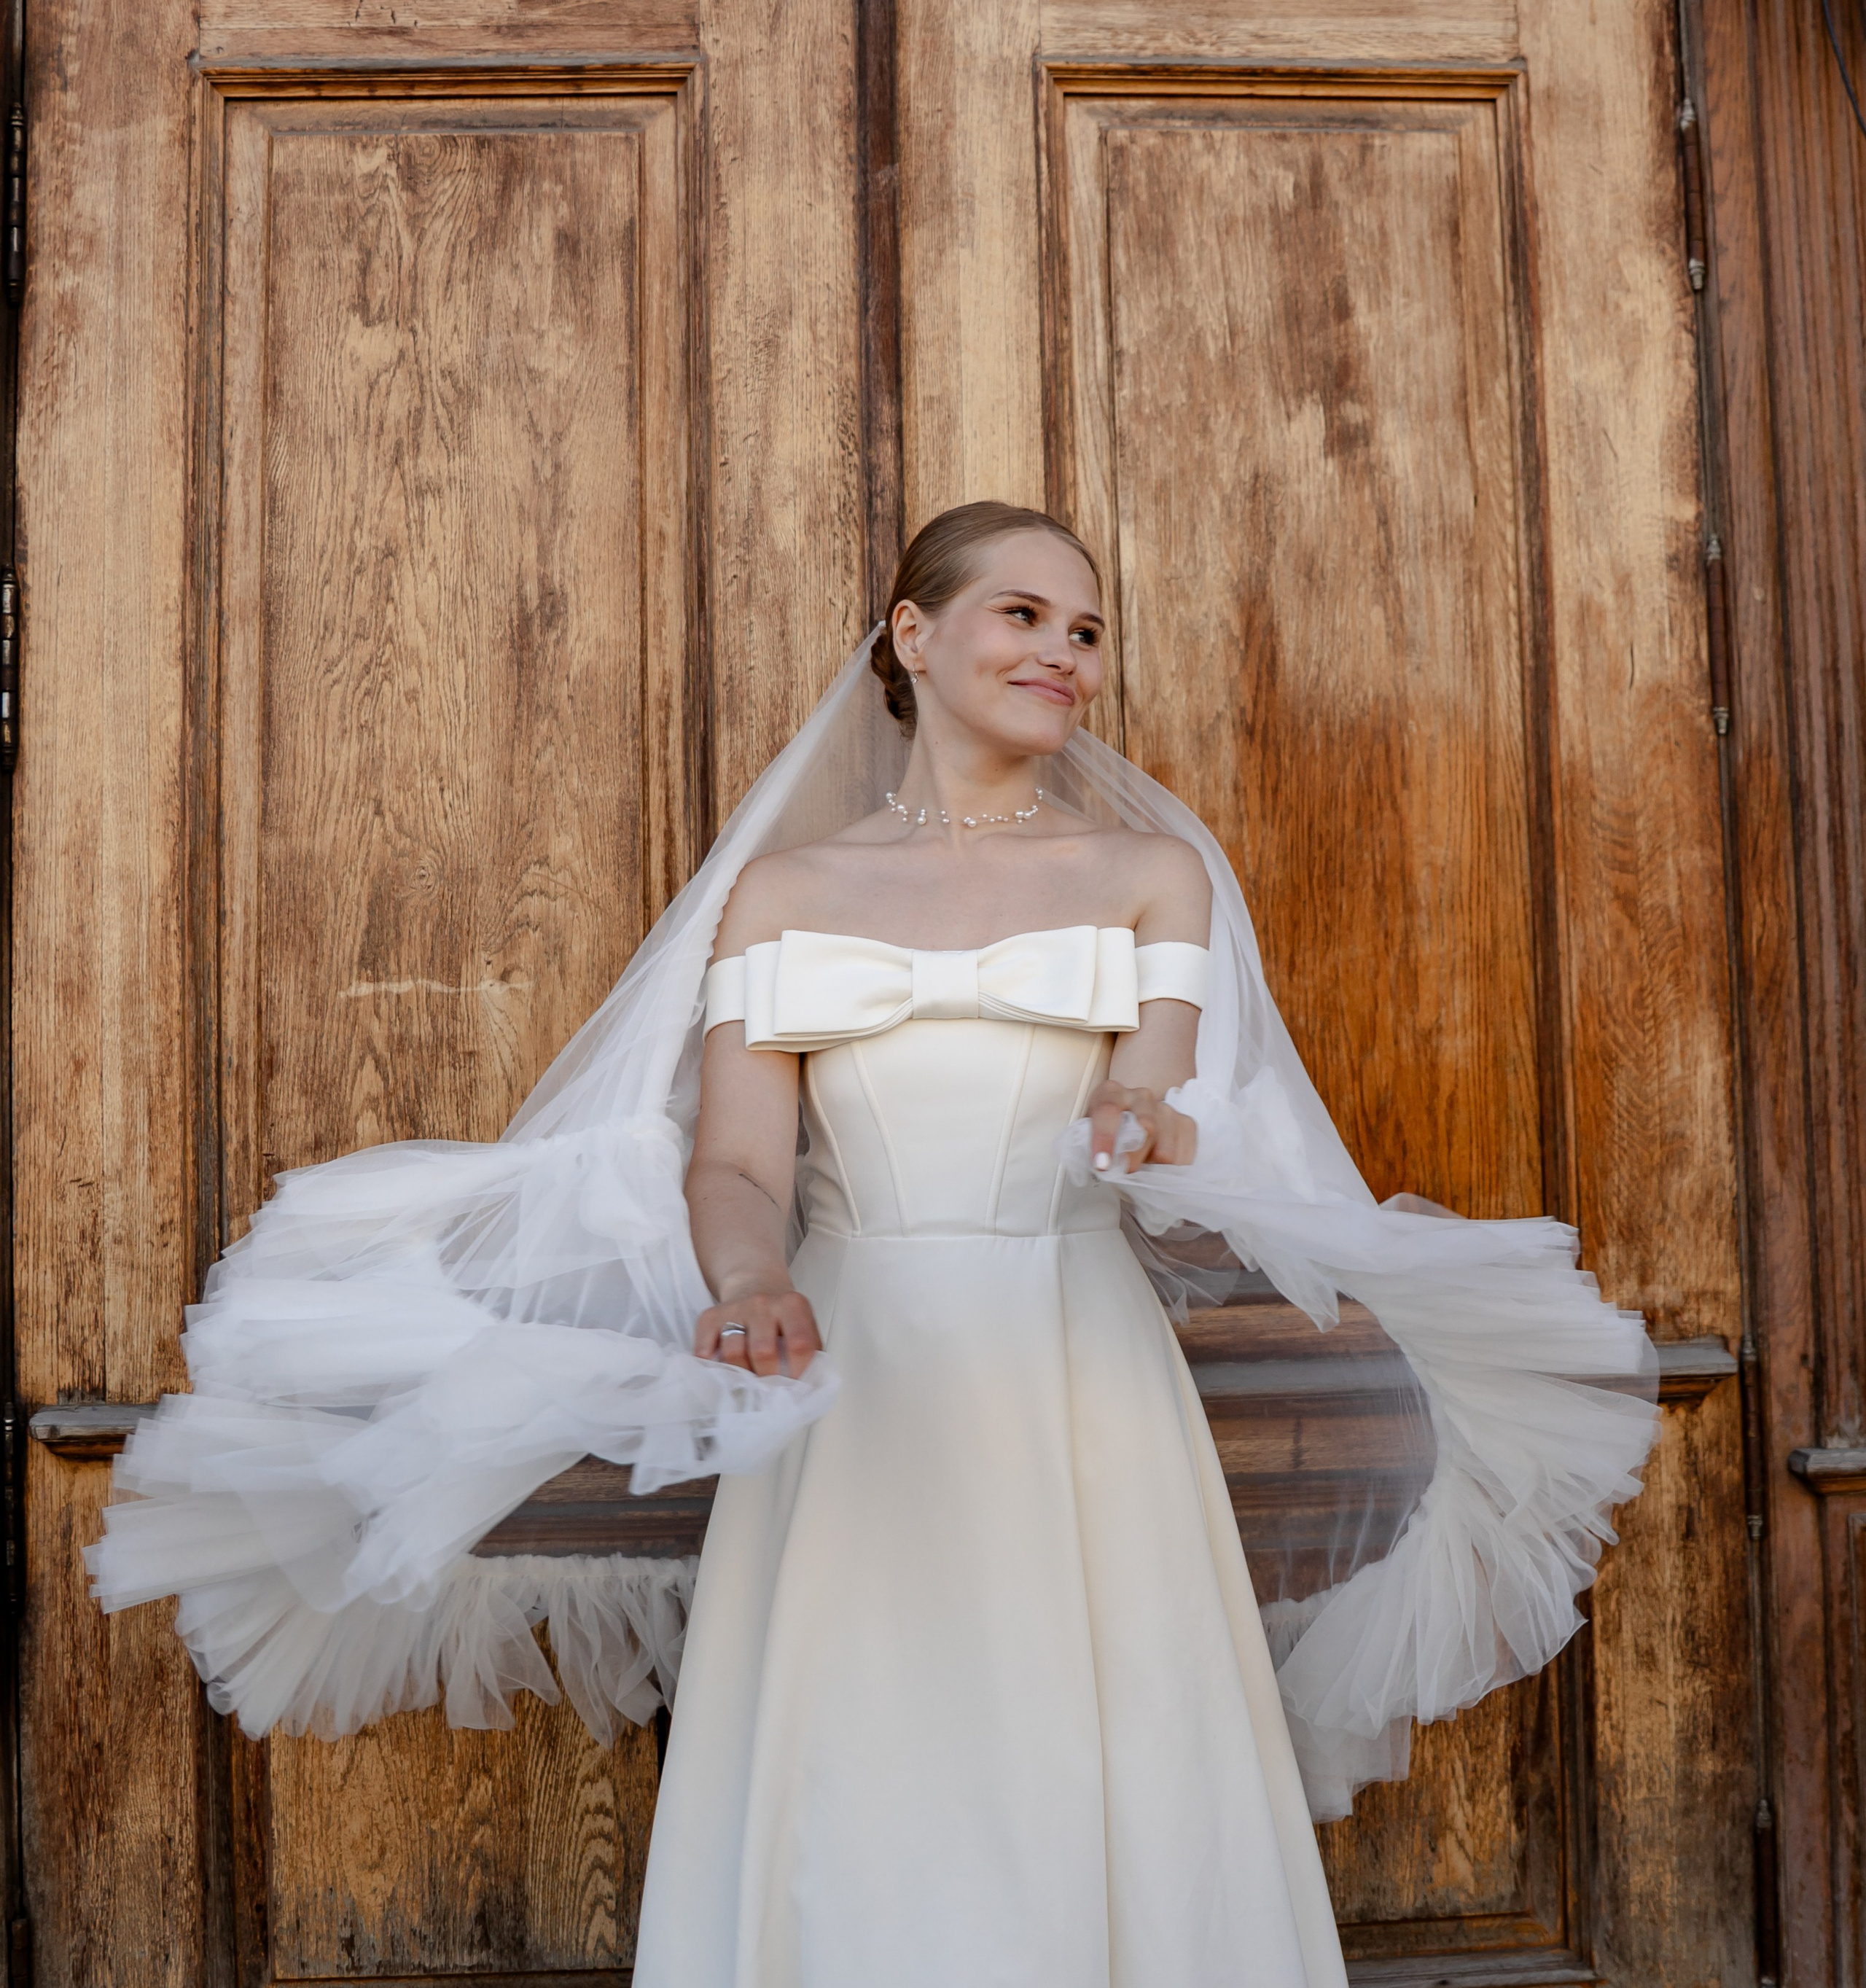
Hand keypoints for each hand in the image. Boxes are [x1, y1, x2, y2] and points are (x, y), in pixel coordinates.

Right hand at [694, 1287, 821, 1377]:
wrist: (756, 1286)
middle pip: (763, 1351)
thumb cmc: (783, 1321)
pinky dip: (711, 1366)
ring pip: (734, 1351)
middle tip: (768, 1387)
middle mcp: (763, 1303)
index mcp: (793, 1306)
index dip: (797, 1372)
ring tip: (747, 1377)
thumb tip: (802, 1394)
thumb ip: (809, 1358)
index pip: (799, 1344)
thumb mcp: (805, 1330)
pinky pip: (705, 1350)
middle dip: (766, 1378)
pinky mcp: (711, 1316)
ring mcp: (736, 1308)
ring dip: (740, 1373)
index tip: (793, 1388)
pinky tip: (722, 1369)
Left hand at [1085, 1080, 1196, 1171]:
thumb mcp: (1090, 1134)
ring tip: (1143, 1170)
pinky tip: (1160, 1168)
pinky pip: (1183, 1155)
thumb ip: (1092, 1145)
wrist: (1131, 1120)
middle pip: (1145, 1128)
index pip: (1109, 1110)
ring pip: (1165, 1149)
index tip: (1102, 1165)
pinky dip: (1171, 1169)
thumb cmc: (1108, 1132)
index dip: (1105, 1138)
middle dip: (1134, 1158)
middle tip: (1127, 1173)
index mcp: (1111, 1094)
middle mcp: (1140, 1096)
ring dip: (1154, 1167)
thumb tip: (1102, 1166)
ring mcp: (1165, 1108)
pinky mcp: (1185, 1123)